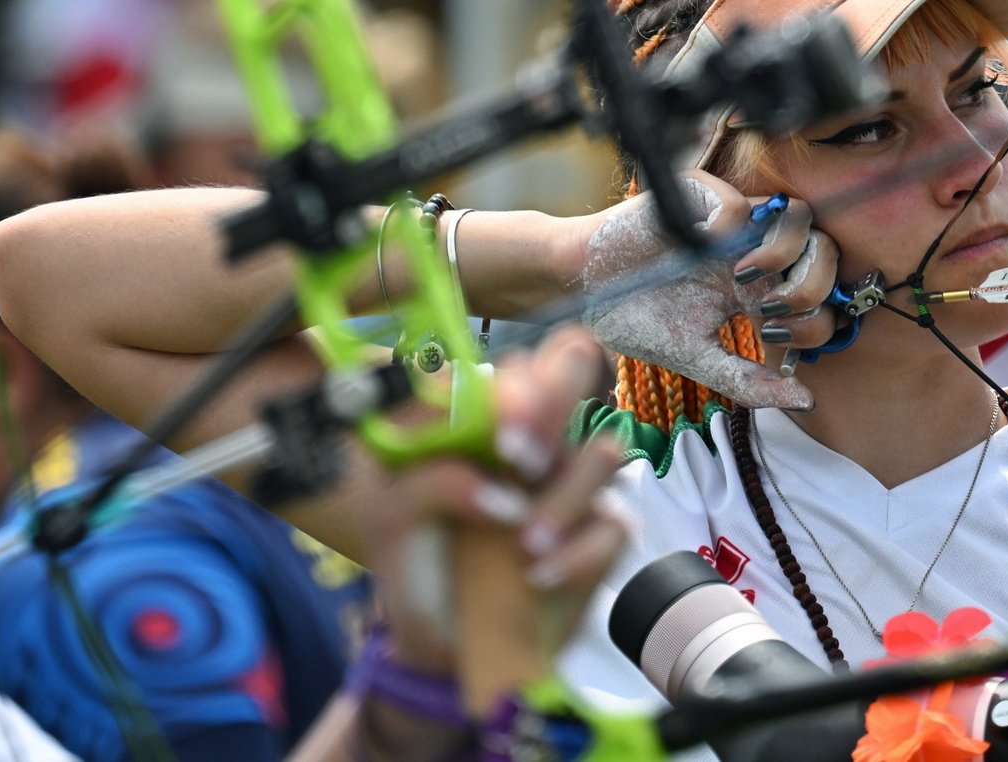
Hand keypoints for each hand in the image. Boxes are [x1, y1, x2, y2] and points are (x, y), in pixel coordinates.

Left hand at [361, 326, 627, 674]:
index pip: (518, 364)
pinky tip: (537, 579)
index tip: (502, 435)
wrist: (443, 644)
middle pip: (575, 367)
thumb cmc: (416, 563)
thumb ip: (428, 478)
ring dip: (561, 500)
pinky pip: (615, 524)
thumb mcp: (392, 517)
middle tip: (522, 460)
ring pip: (603, 453)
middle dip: (554, 408)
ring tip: (524, 547)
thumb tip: (501, 489)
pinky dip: (576, 556)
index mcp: (483, 422)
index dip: (521, 384)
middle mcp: (536, 440)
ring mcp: (573, 483)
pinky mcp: (602, 535)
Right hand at [579, 172, 839, 408]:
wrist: (582, 288)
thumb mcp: (697, 358)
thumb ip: (748, 379)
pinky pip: (741, 206)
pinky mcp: (703, 195)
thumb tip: (807, 399)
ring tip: (741, 280)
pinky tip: (701, 253)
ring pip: (799, 217)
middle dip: (810, 287)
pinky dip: (729, 231)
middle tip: (768, 310)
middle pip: (825, 251)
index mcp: (762, 289)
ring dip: (781, 254)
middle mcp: (757, 251)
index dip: (815, 320)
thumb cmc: (637, 318)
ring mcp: (735, 221)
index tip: (773, 339)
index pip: (823, 295)